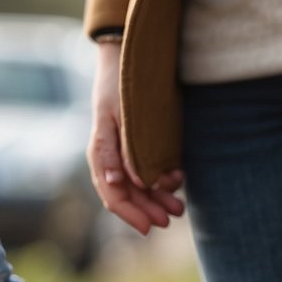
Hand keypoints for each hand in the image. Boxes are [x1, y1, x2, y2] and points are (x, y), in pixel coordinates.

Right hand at [87, 43, 184, 234]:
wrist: (126, 54)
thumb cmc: (122, 83)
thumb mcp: (122, 115)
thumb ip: (123, 150)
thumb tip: (122, 185)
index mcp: (101, 152)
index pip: (112, 195)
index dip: (131, 214)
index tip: (150, 227)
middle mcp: (110, 157)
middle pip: (127, 195)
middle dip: (149, 209)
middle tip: (173, 217)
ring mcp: (123, 150)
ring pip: (139, 186)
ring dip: (158, 199)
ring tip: (180, 208)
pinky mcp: (137, 143)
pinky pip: (148, 170)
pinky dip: (162, 180)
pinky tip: (177, 181)